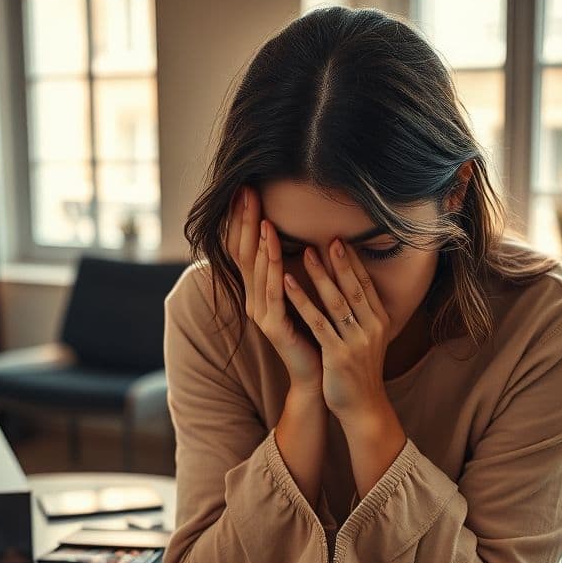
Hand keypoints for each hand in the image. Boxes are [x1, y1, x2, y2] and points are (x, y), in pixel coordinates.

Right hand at [226, 187, 321, 392]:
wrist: (317, 374)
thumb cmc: (314, 333)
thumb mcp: (302, 295)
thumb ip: (294, 269)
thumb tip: (299, 234)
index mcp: (259, 290)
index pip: (246, 246)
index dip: (245, 218)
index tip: (247, 188)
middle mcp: (254, 299)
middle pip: (244, 252)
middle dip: (246, 221)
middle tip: (246, 191)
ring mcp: (261, 314)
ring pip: (257, 271)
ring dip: (261, 243)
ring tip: (265, 218)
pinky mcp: (274, 328)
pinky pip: (274, 296)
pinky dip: (274, 273)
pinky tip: (277, 255)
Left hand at [283, 238, 392, 427]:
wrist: (363, 407)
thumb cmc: (359, 372)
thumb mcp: (369, 340)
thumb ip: (364, 315)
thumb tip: (353, 290)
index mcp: (380, 321)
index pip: (366, 284)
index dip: (353, 262)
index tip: (340, 240)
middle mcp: (371, 328)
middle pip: (353, 287)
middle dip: (339, 261)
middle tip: (325, 236)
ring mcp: (356, 342)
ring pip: (336, 302)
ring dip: (319, 275)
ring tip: (304, 252)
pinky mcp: (338, 355)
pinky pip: (318, 322)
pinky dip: (302, 301)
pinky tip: (288, 283)